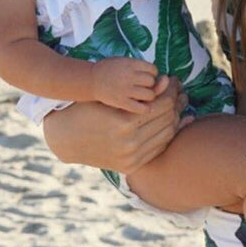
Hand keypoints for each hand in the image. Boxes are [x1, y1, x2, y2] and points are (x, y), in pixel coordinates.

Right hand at [44, 77, 188, 172]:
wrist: (66, 139)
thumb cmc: (88, 109)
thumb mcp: (111, 96)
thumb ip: (141, 91)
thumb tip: (166, 81)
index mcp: (124, 124)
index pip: (163, 104)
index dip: (171, 89)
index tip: (172, 80)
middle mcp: (130, 144)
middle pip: (168, 118)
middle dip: (177, 101)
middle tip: (179, 90)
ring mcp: (131, 158)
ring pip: (167, 134)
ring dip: (176, 116)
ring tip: (177, 102)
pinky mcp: (131, 166)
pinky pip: (159, 147)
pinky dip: (168, 133)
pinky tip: (174, 120)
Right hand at [88, 57, 159, 112]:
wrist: (90, 80)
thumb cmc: (111, 71)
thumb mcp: (127, 62)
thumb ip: (146, 70)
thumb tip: (167, 79)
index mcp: (131, 64)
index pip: (153, 70)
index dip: (152, 75)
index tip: (146, 77)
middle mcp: (129, 76)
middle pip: (152, 83)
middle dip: (152, 86)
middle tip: (144, 87)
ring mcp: (125, 90)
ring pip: (150, 95)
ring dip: (149, 96)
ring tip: (142, 96)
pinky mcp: (121, 102)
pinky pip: (142, 108)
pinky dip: (145, 108)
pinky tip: (141, 106)